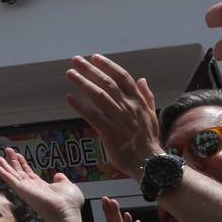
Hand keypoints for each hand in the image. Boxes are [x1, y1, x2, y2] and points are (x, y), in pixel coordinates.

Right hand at [0, 148, 83, 220]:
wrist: (65, 211)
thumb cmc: (68, 203)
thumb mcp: (66, 186)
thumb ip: (61, 180)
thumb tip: (58, 175)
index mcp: (42, 187)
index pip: (29, 173)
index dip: (23, 164)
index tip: (18, 155)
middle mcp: (32, 188)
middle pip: (19, 173)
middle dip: (12, 162)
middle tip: (6, 151)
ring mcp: (26, 189)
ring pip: (12, 176)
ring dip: (4, 166)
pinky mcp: (22, 190)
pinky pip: (10, 180)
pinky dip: (2, 173)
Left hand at [64, 55, 162, 177]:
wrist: (150, 163)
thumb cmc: (149, 140)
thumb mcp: (152, 115)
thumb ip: (146, 96)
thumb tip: (142, 79)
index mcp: (138, 101)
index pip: (122, 77)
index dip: (108, 66)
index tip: (95, 57)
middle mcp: (129, 107)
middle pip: (107, 83)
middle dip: (90, 70)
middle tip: (75, 60)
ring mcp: (119, 119)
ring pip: (99, 96)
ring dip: (83, 83)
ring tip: (69, 74)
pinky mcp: (110, 133)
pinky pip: (92, 115)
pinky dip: (80, 105)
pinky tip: (69, 98)